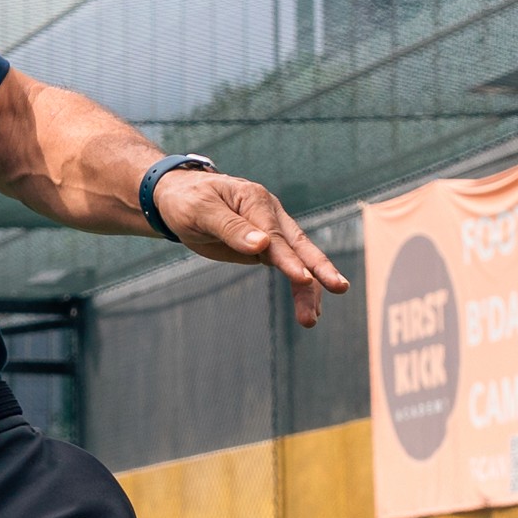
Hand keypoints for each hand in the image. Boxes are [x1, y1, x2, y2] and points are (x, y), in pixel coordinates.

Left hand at [151, 168, 352, 327]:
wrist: (178, 197)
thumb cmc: (187, 200)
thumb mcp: (201, 211)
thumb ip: (231, 228)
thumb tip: (261, 246)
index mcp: (255, 200)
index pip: (275, 234)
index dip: (288, 258)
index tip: (302, 278)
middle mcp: (270, 213)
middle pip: (298, 245)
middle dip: (318, 269)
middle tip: (339, 287)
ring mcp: (271, 230)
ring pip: (297, 259)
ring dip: (308, 289)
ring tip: (311, 319)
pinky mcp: (265, 247)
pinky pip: (287, 267)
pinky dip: (299, 287)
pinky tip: (309, 308)